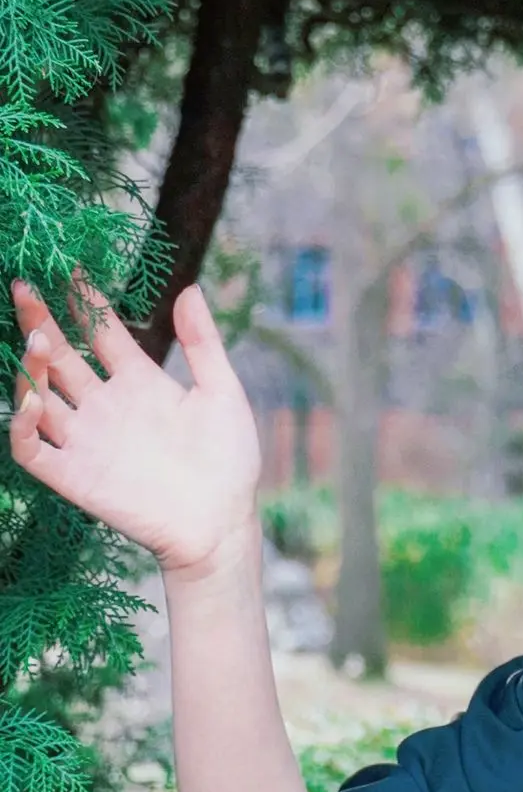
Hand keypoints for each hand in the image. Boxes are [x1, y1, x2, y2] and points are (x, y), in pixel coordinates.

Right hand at [8, 275, 262, 580]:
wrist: (222, 523)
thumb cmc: (230, 460)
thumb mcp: (222, 391)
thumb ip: (202, 342)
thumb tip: (189, 289)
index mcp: (141, 382)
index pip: (102, 333)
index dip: (86, 303)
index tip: (70, 269)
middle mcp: (107, 406)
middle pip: (62, 357)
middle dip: (40, 323)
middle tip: (23, 289)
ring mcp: (88, 440)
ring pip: (41, 396)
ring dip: (30, 368)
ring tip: (37, 340)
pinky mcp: (74, 477)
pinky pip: (33, 449)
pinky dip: (23, 425)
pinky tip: (33, 400)